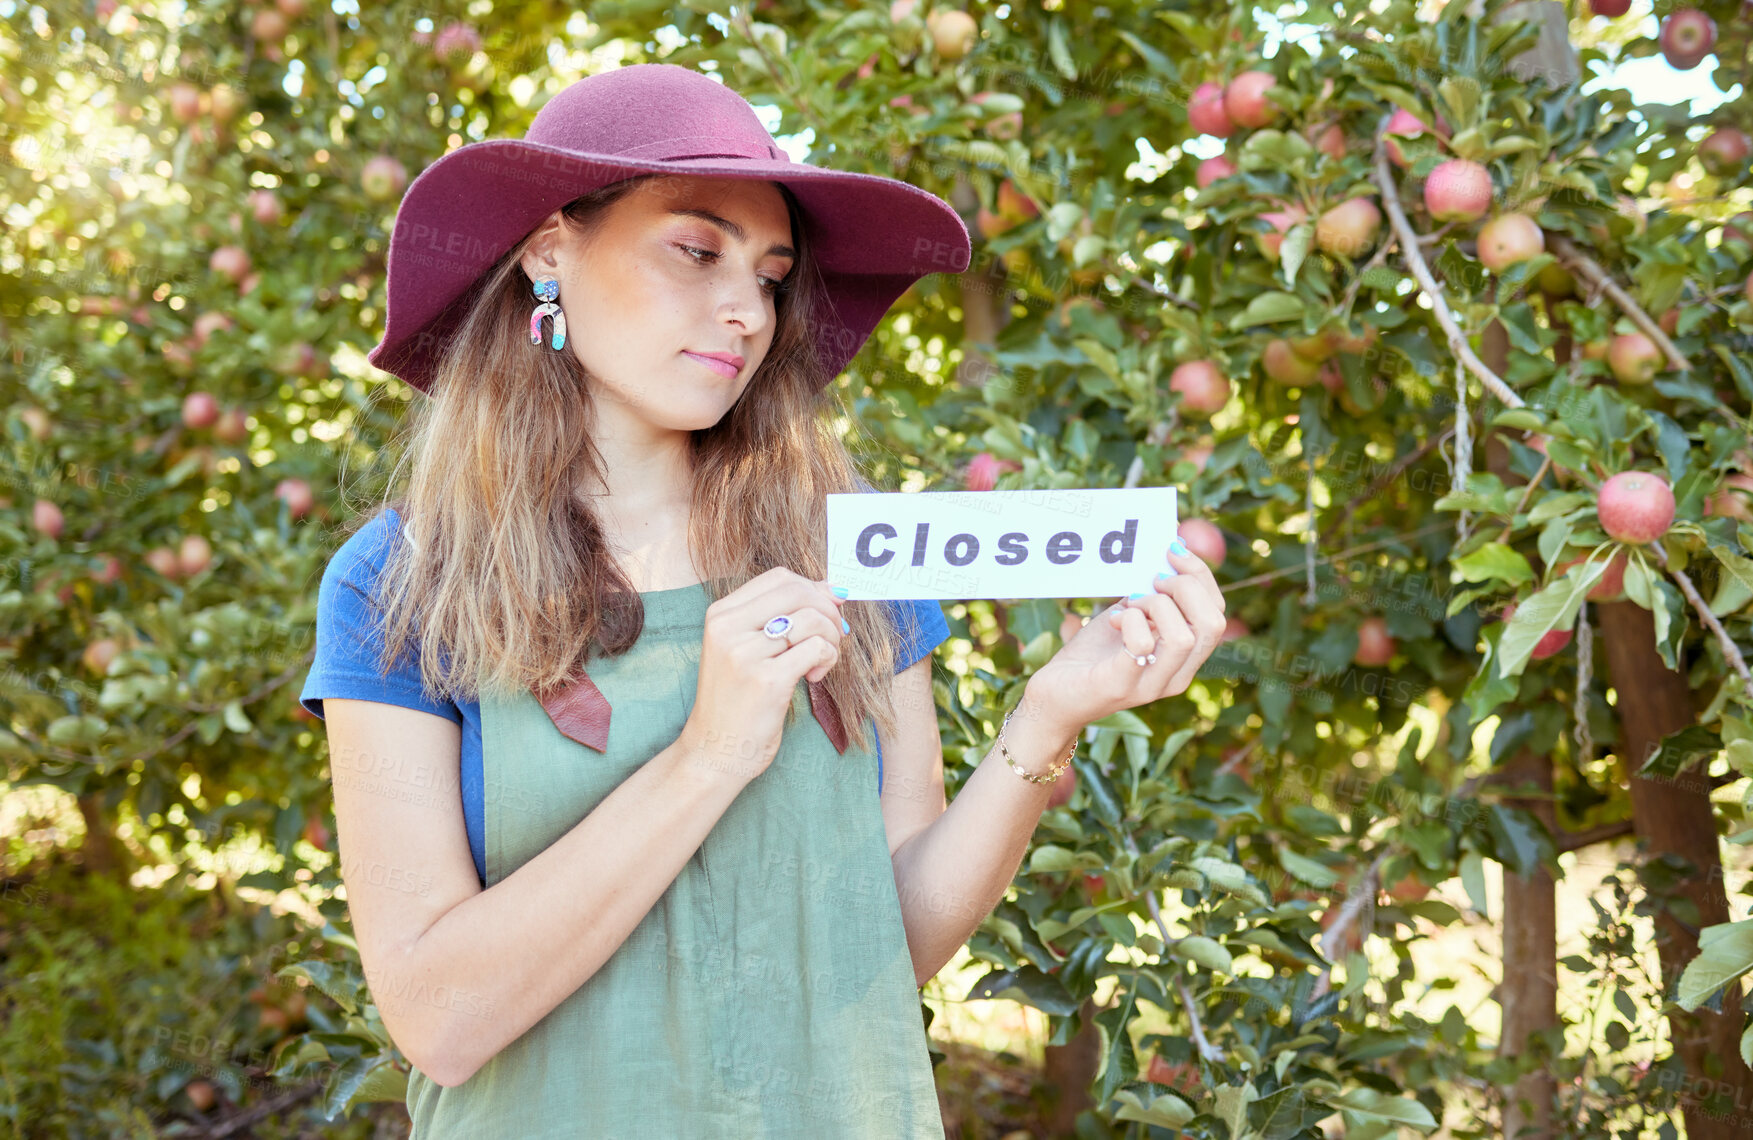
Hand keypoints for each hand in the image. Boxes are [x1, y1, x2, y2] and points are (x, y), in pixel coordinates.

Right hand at [681, 567, 846, 780]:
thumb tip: (833, 590)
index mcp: (721, 615)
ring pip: (812, 619)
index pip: (779, 578)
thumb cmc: (736, 699)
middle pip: (798, 592)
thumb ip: (780, 618)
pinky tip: (814, 676)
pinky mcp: (767, 680)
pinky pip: (816, 649)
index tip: (826, 611)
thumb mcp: (745, 649)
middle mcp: (728, 628)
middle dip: (828, 610)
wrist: (714, 751)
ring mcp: (745, 654)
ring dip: (831, 638)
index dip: (813, 589)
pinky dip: (827, 659)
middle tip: (834, 636)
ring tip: (822, 661)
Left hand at [1027, 540, 1227, 730]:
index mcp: (1184, 659)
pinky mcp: (1120, 686)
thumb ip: (1152, 595)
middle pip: (1212, 624)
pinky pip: (1142, 645)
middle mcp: (1176, 676)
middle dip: (1186, 587)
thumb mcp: (1129, 618)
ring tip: (1130, 603)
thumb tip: (1170, 547)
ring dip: (1157, 605)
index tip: (1172, 551)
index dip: (1201, 576)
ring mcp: (1150, 685)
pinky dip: (1131, 621)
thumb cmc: (1092, 655)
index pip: (1216, 614)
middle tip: (1152, 580)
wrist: (1054, 697)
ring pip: (1184, 636)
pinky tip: (1114, 620)